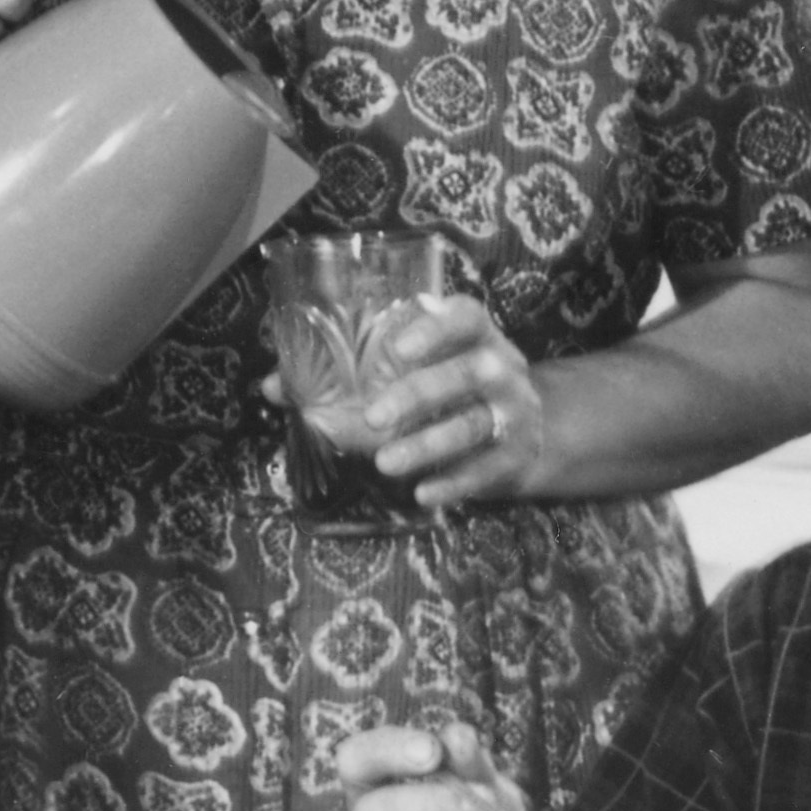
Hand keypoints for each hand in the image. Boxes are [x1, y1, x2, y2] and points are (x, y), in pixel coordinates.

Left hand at [346, 295, 551, 515]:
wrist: (526, 437)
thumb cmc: (456, 392)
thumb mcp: (426, 370)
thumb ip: (360, 377)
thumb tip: (285, 394)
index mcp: (478, 336)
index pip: (467, 317)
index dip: (436, 328)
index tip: (399, 347)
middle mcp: (502, 369)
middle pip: (467, 373)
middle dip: (418, 394)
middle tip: (373, 417)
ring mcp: (514, 413)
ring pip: (472, 426)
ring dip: (426, 445)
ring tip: (385, 463)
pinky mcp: (515, 456)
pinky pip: (484, 470)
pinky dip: (451, 483)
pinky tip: (422, 493)